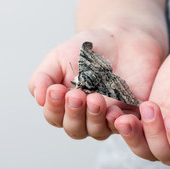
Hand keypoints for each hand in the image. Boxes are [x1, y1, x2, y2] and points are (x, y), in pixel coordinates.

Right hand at [28, 27, 163, 139]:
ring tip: (95, 99)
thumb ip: (44, 76)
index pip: (55, 116)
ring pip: (98, 131)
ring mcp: (108, 116)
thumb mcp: (59, 57)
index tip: (56, 90)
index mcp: (65, 104)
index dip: (54, 107)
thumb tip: (39, 99)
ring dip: (94, 118)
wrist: (121, 37)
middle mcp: (86, 115)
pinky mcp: (131, 113)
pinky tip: (115, 112)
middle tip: (76, 95)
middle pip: (75, 129)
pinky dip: (120, 123)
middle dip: (74, 114)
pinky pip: (126, 126)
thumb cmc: (86, 49)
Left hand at [115, 37, 169, 168]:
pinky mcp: (147, 115)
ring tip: (120, 115)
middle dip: (152, 136)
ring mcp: (163, 128)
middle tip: (149, 107)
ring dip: (131, 135)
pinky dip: (121, 121)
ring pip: (143, 145)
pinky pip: (132, 125)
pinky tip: (112, 109)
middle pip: (163, 154)